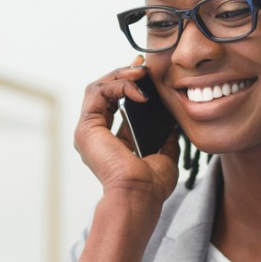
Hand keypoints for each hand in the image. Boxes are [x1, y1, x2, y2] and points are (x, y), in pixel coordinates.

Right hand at [74, 58, 179, 203]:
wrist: (140, 195)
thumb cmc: (150, 185)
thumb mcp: (164, 155)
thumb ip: (165, 139)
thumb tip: (173, 125)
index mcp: (109, 141)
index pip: (114, 102)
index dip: (128, 84)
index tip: (146, 74)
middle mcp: (95, 135)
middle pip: (103, 91)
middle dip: (123, 74)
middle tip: (143, 66)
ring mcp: (87, 131)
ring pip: (97, 88)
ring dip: (120, 75)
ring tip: (141, 73)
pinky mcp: (86, 128)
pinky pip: (98, 93)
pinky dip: (118, 85)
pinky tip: (138, 90)